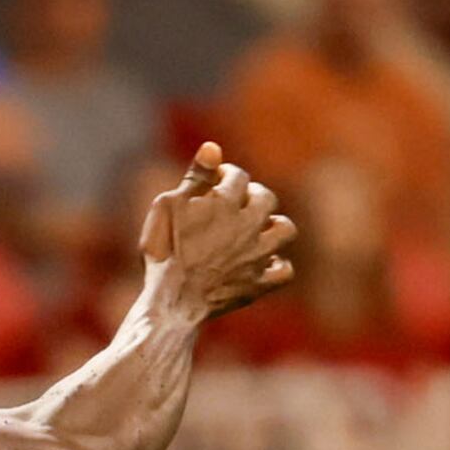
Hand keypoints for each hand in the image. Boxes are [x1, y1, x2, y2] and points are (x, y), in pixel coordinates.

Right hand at [142, 143, 295, 320]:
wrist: (172, 302)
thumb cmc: (164, 254)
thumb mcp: (168, 208)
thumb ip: (194, 177)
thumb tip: (214, 146)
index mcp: (226, 202)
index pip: (238, 176)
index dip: (225, 176)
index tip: (213, 183)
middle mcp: (249, 225)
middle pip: (267, 198)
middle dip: (253, 196)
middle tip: (236, 204)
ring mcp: (258, 255)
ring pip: (285, 230)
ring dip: (273, 226)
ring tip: (256, 230)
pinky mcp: (259, 284)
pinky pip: (284, 271)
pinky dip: (276, 265)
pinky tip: (262, 263)